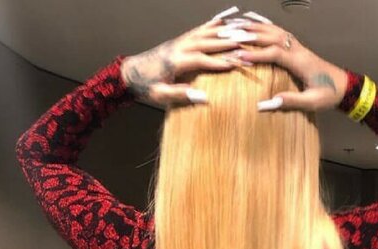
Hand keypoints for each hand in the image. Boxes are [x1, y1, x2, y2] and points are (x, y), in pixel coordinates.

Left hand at [120, 7, 260, 107]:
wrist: (131, 72)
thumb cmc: (146, 86)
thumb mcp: (160, 96)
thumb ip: (180, 95)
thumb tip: (202, 97)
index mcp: (175, 61)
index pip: (201, 59)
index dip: (219, 61)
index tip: (236, 63)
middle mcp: (179, 47)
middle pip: (206, 42)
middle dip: (227, 43)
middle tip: (246, 44)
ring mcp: (180, 41)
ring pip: (205, 32)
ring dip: (223, 31)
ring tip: (242, 30)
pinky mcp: (180, 40)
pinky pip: (199, 29)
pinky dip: (212, 24)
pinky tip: (224, 21)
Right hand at [232, 14, 346, 112]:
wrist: (345, 86)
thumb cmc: (329, 95)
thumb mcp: (312, 102)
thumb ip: (291, 102)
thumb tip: (268, 104)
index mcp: (300, 62)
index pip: (275, 53)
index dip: (257, 54)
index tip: (239, 56)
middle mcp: (298, 50)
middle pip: (272, 36)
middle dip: (250, 35)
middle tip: (230, 34)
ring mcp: (298, 47)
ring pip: (274, 30)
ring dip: (255, 27)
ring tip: (236, 25)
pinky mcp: (298, 48)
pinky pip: (279, 32)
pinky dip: (265, 25)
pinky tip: (255, 22)